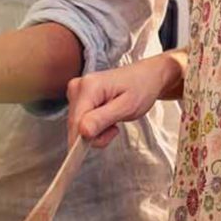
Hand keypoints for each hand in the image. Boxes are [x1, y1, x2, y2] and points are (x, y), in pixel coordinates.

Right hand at [65, 54, 181, 148]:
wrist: (145, 76)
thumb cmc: (141, 88)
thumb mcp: (126, 107)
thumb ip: (102, 119)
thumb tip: (82, 131)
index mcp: (88, 87)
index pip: (76, 122)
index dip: (84, 139)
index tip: (100, 143)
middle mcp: (77, 87)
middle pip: (75, 125)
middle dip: (94, 135)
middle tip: (114, 129)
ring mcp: (76, 91)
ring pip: (77, 125)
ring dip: (95, 131)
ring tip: (113, 121)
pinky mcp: (78, 97)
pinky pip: (80, 121)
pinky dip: (93, 126)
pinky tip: (106, 118)